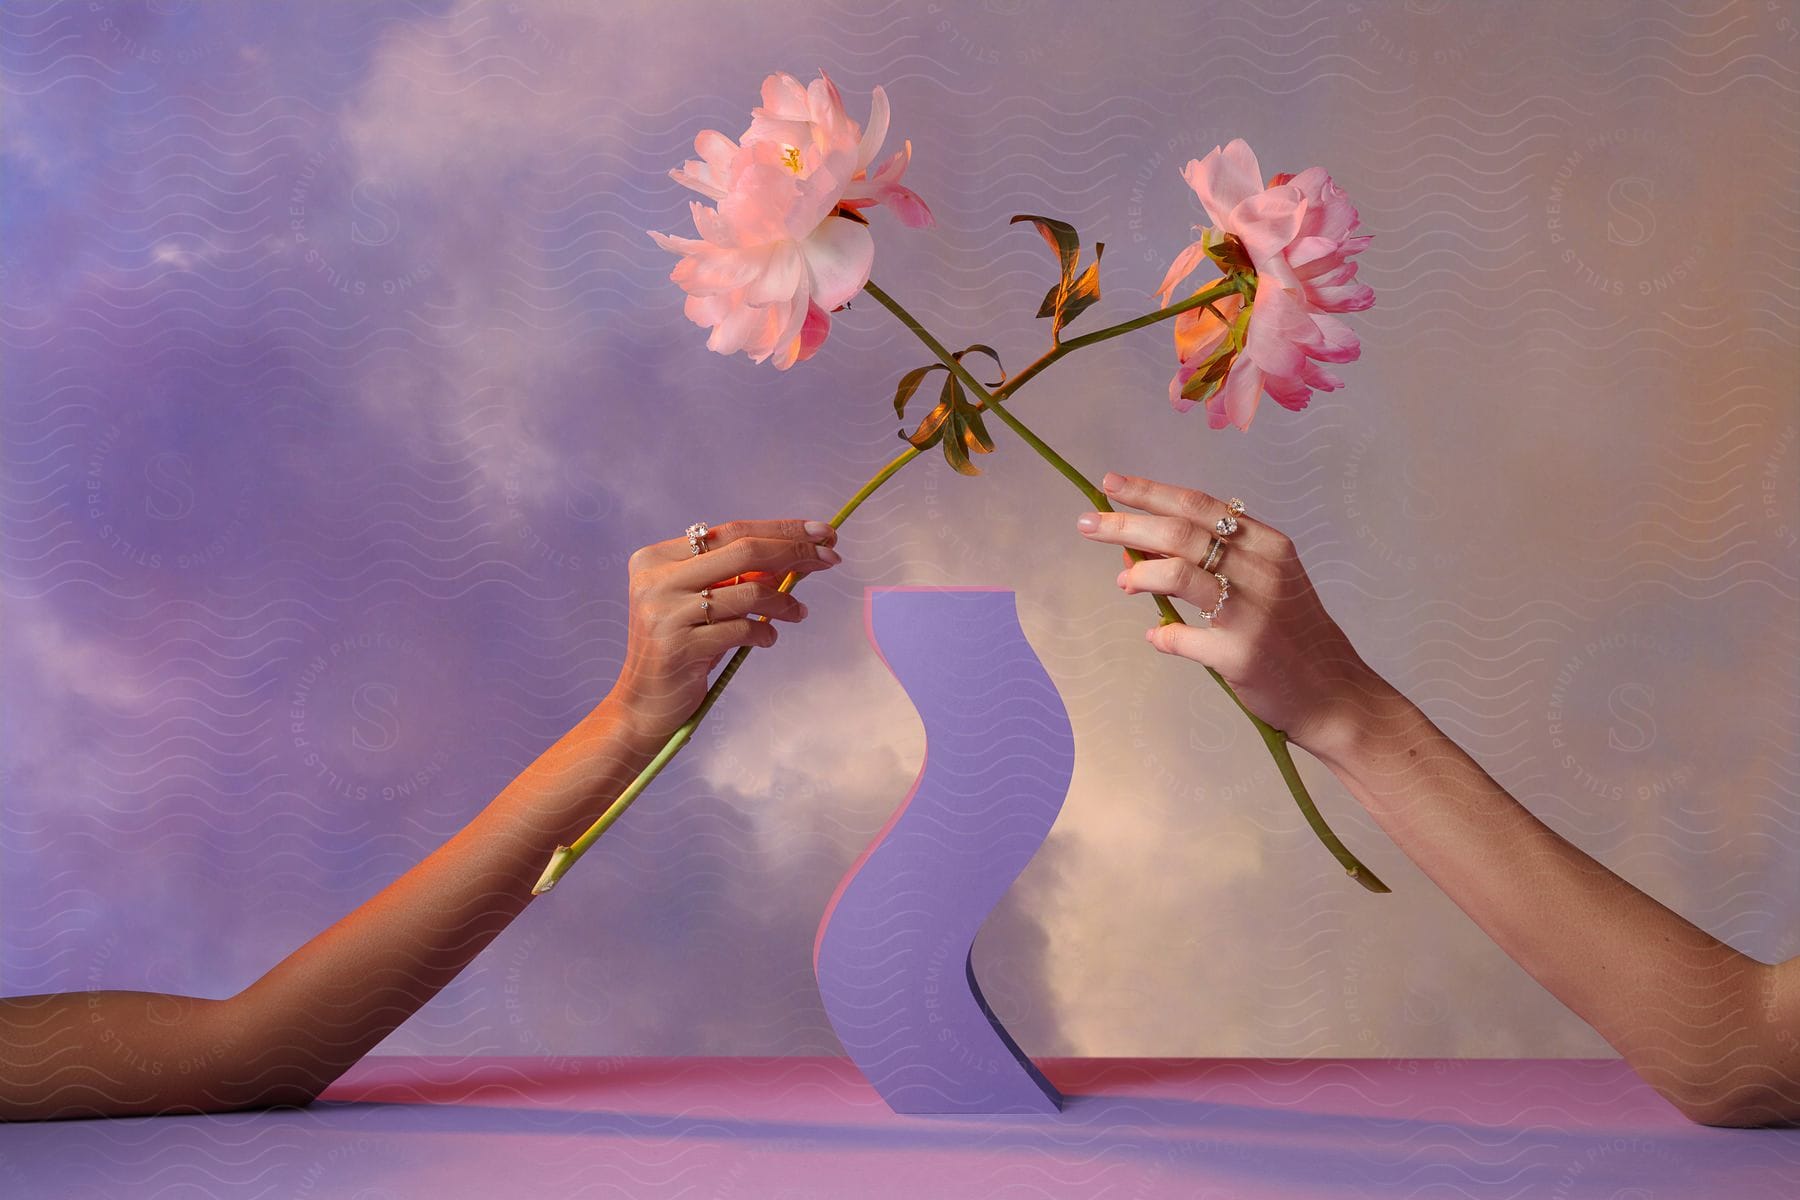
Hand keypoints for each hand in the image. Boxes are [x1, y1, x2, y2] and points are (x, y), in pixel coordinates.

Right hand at [611, 518, 841, 740]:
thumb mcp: (701, 603)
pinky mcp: (679, 646)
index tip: (823, 533)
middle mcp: (656, 579)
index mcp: (657, 558)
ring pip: (748, 592)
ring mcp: (665, 612)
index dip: (781, 529)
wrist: (644, 704)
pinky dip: (765, 633)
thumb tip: (796, 554)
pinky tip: (768, 638)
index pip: (731, 531)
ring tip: (798, 613)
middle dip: (795, 551)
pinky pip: (742, 629)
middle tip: (831, 558)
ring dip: (784, 602)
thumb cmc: (682, 646)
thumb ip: (735, 576)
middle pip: (744, 550)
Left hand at [1075, 471, 1386, 761]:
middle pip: (1179, 533)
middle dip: (1126, 525)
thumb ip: (1216, 563)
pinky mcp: (1241, 653)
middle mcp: (1262, 570)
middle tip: (1087, 525)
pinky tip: (1158, 637)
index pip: (1199, 505)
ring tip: (1123, 583)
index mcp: (1268, 545)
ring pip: (1176, 574)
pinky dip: (1163, 636)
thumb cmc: (1293, 634)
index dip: (1150, 492)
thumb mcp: (1268, 582)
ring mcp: (1251, 611)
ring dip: (1139, 575)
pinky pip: (1181, 637)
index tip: (1110, 484)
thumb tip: (1142, 550)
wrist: (1334, 692)